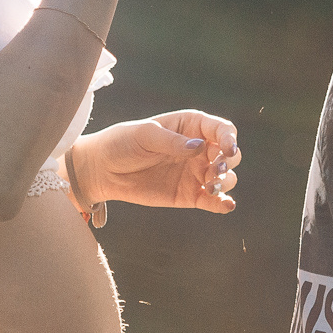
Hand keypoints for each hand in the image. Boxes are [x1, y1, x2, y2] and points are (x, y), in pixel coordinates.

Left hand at [77, 110, 239, 211]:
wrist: (103, 170)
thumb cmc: (123, 143)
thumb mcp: (144, 135)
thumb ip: (171, 141)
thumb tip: (199, 147)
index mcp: (191, 127)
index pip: (222, 129)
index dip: (230, 138)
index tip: (228, 150)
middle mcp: (199, 149)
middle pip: (230, 154)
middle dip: (228, 162)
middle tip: (215, 170)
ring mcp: (196, 173)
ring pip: (226, 177)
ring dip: (226, 181)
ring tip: (210, 185)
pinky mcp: (190, 195)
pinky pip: (213, 201)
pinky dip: (223, 203)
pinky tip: (226, 205)